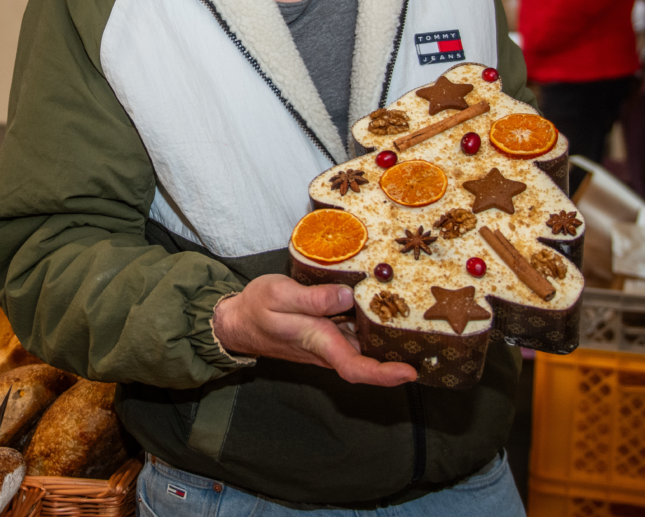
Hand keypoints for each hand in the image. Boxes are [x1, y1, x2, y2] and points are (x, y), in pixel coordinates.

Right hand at [213, 274, 416, 386]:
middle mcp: (330, 346)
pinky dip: (373, 321)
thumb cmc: (256, 309)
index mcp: (319, 342)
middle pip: (369, 358)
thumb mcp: (280, 296)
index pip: (355, 368)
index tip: (410, 373)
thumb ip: (313, 299)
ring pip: (365, 343)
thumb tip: (348, 296)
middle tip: (432, 333)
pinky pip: (356, 330)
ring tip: (419, 314)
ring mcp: (330, 340)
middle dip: (400, 353)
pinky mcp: (329, 330)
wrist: (239, 320)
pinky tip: (386, 301)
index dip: (384, 374)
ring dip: (390, 335)